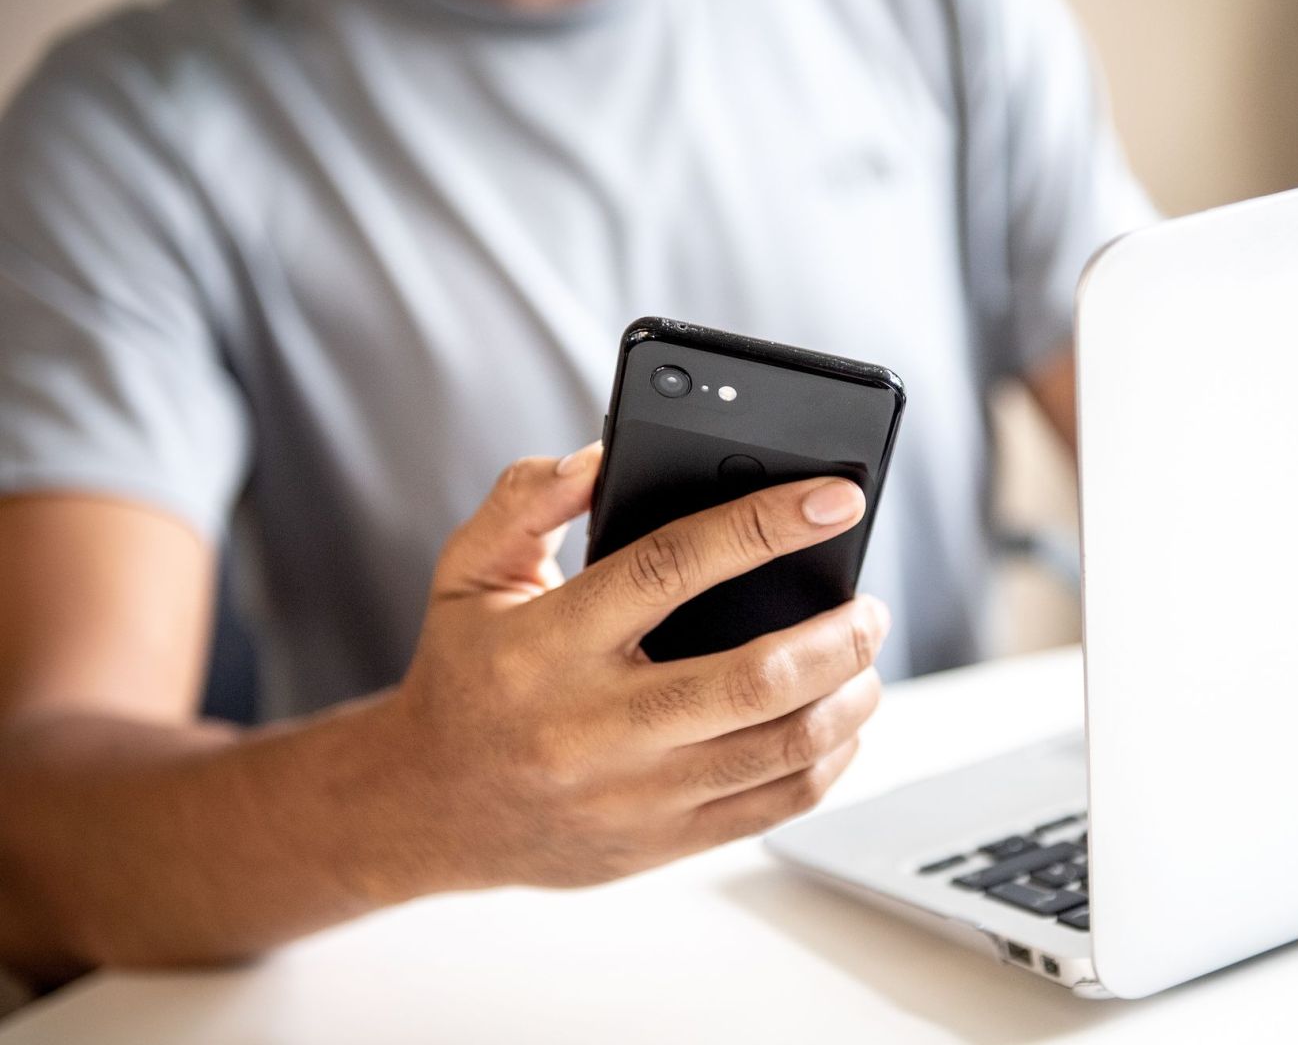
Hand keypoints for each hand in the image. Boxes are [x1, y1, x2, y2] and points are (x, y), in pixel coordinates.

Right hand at [392, 442, 888, 891]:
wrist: (427, 807)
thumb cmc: (465, 674)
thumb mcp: (467, 571)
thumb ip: (527, 499)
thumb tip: (604, 453)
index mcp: (548, 642)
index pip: (674, 567)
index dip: (766, 525)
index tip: (837, 499)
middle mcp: (593, 724)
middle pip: (752, 680)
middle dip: (837, 635)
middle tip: (870, 605)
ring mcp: (632, 794)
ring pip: (778, 750)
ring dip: (848, 698)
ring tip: (864, 658)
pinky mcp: (659, 844)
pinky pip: (771, 806)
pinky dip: (828, 762)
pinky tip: (840, 724)